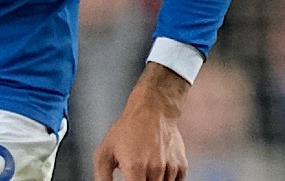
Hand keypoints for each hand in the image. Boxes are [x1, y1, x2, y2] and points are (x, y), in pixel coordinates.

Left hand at [94, 62, 189, 180]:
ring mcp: (170, 168)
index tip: (129, 180)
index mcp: (135, 167)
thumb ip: (102, 177)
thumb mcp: (105, 151)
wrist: (153, 110)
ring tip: (146, 168)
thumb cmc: (127, 129)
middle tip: (137, 173)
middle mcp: (155, 169)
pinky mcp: (182, 167)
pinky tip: (157, 170)